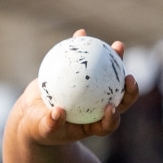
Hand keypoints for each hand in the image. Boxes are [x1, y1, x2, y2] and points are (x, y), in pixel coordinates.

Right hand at [13, 29, 139, 145]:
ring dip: (117, 61)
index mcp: (92, 124)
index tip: (110, 107)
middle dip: (129, 89)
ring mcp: (93, 91)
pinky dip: (85, 47)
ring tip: (117, 46)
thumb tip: (58, 113)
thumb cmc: (38, 126)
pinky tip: (81, 34)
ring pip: (110, 76)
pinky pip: (87, 60)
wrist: (33, 113)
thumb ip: (51, 123)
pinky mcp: (83, 75)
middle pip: (118, 99)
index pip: (108, 124)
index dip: (113, 117)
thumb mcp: (41, 128)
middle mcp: (97, 108)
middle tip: (128, 77)